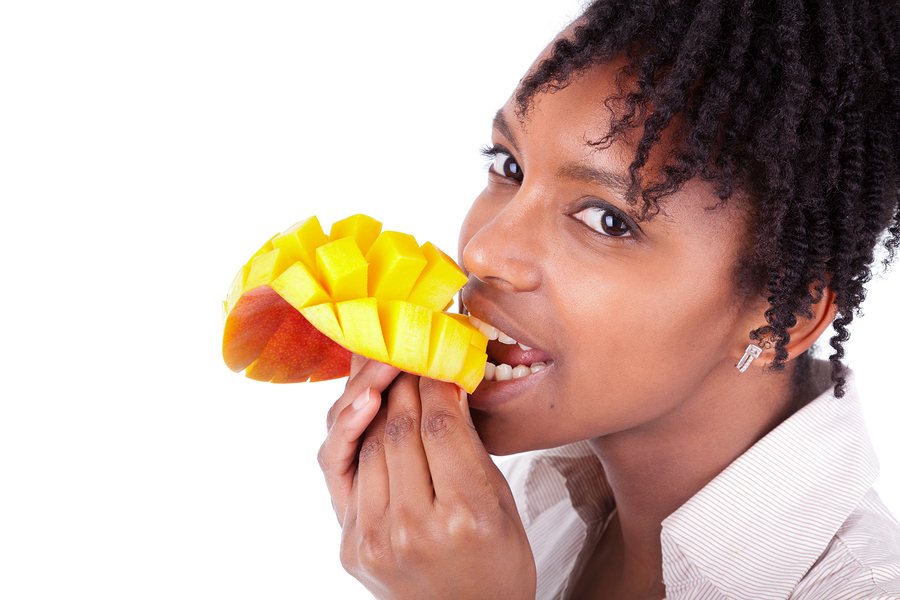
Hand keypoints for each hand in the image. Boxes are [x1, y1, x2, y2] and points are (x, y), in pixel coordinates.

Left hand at [318, 356, 535, 599]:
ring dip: (377, 402)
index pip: (439, 426)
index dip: (435, 383)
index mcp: (466, 516)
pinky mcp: (351, 547)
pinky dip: (356, 435)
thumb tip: (444, 385)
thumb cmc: (496, 562)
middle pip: (398, 430)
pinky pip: (348, 473)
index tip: (437, 359)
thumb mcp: (500, 501)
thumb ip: (469, 446)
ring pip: (367, 445)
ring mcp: (375, 540)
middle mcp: (415, 529)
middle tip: (411, 355)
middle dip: (404, 383)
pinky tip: (366, 408)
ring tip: (389, 373)